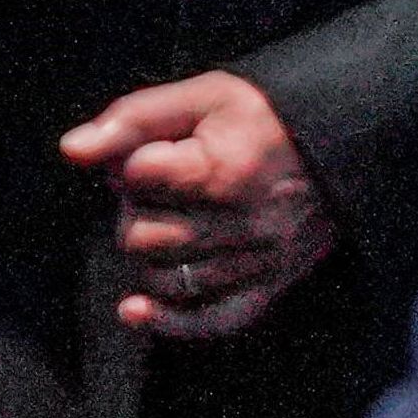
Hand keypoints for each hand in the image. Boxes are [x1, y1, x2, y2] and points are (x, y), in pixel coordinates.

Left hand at [62, 70, 333, 342]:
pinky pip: (212, 321)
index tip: (152, 152)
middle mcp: (240, 223)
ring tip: (169, 223)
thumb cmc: (266, 114)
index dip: (131, 162)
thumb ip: (134, 118)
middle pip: (140, 236)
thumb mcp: (204, 95)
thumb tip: (71, 150)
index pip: (136, 176)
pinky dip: (169, 322)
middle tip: (160, 189)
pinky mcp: (270, 285)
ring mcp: (257, 260)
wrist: (345, 139)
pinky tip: (135, 310)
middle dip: (135, 210)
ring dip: (150, 253)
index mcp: (221, 170)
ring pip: (164, 279)